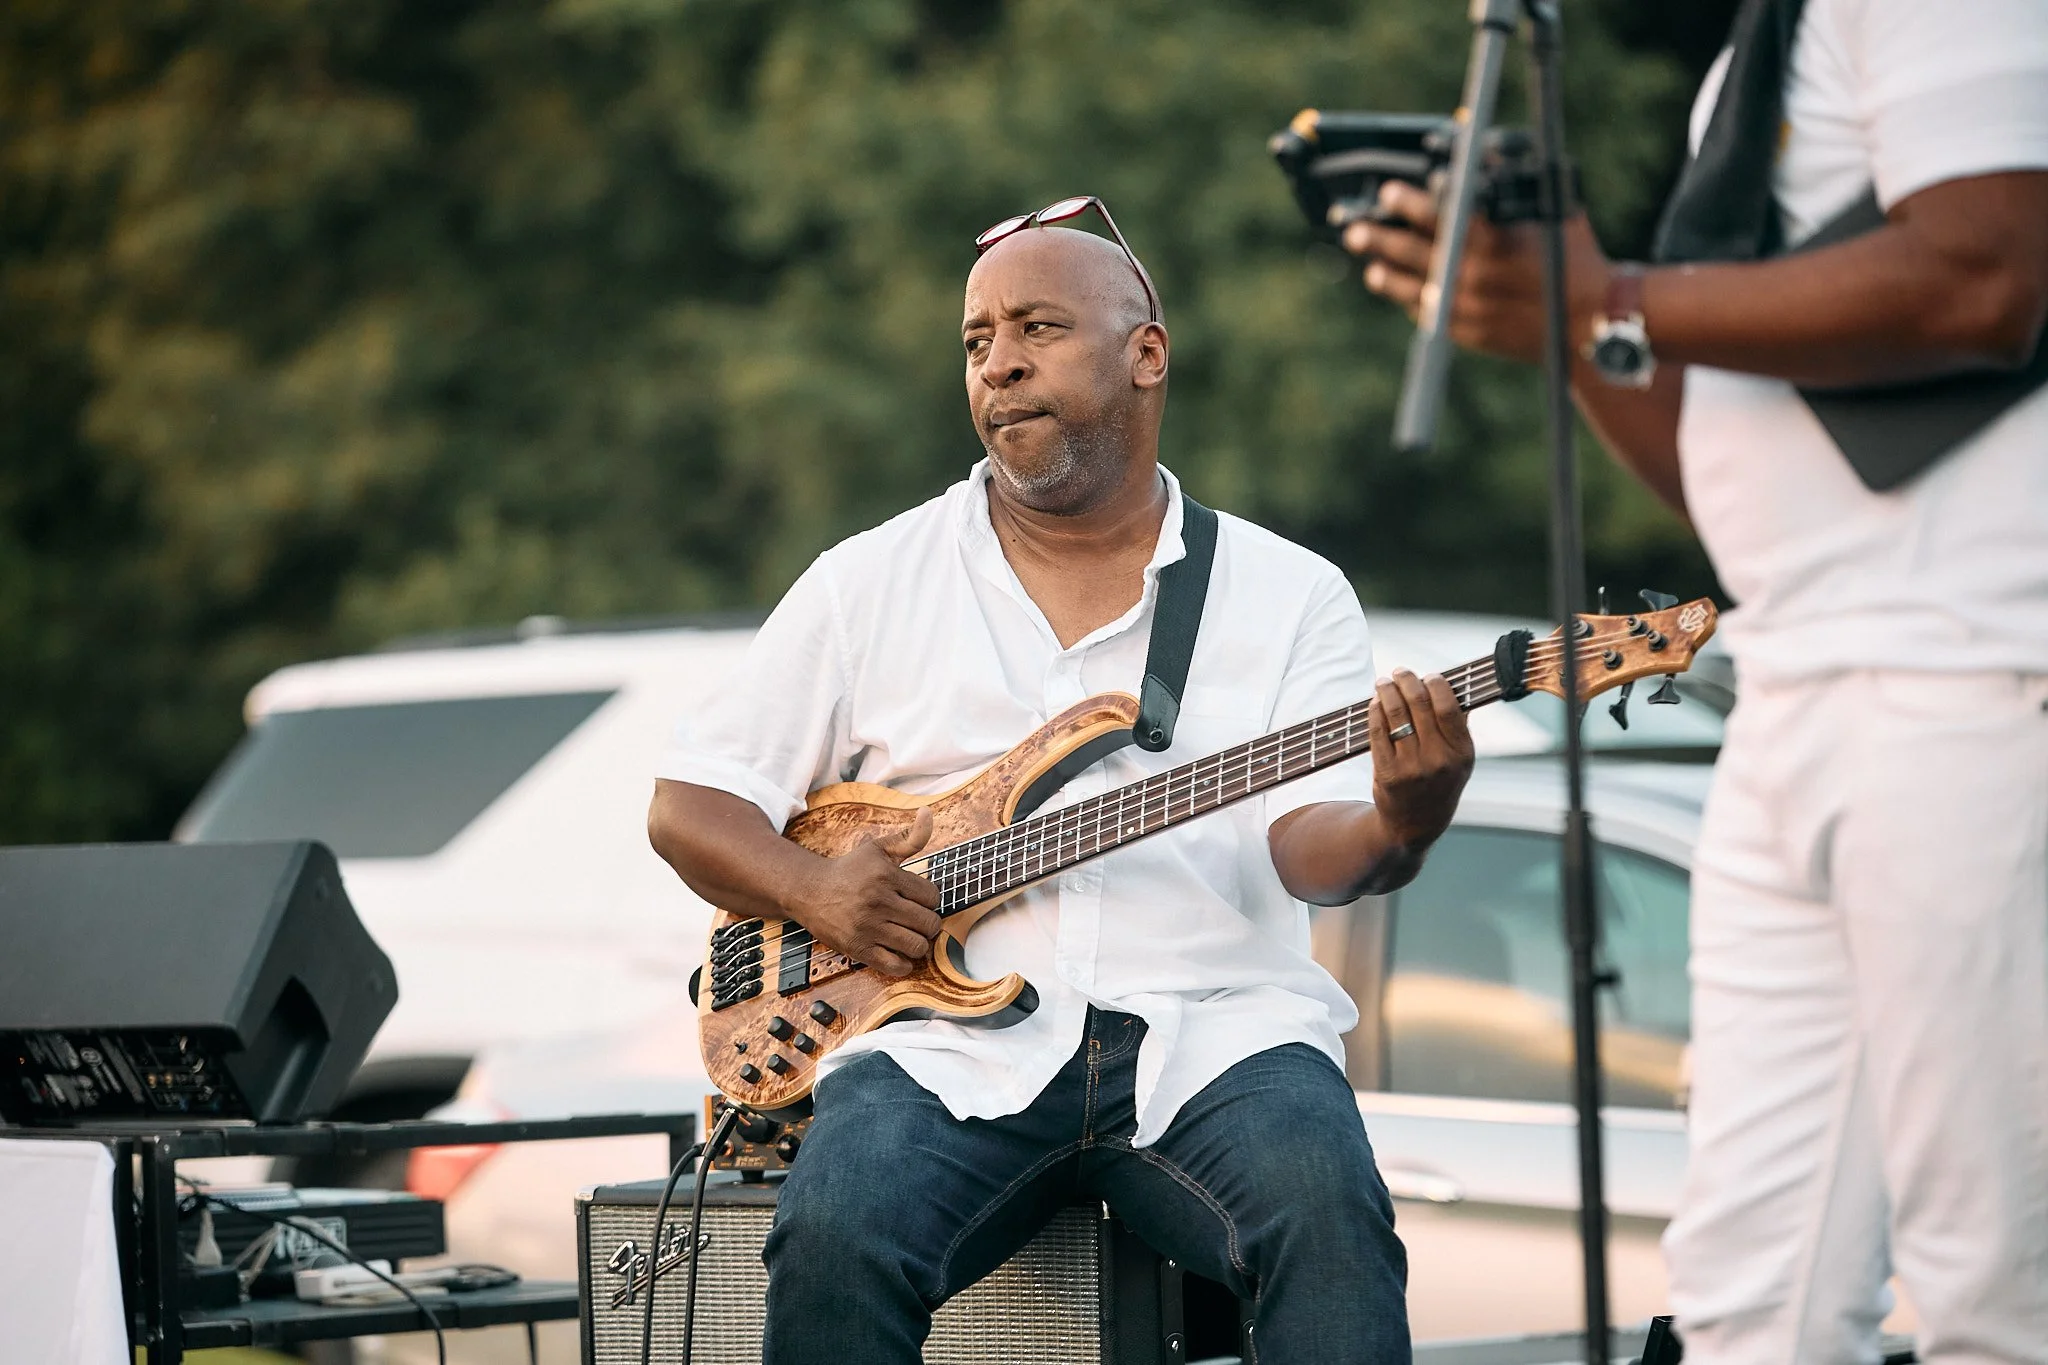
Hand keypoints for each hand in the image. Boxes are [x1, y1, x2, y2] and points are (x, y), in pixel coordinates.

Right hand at [792, 806, 941, 976]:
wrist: (809, 890)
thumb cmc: (849, 870)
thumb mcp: (878, 848)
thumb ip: (910, 836)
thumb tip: (928, 813)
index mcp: (886, 876)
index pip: (932, 896)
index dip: (929, 899)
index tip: (918, 900)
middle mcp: (878, 902)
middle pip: (929, 923)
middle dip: (928, 923)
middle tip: (918, 920)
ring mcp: (868, 927)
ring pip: (917, 946)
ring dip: (918, 944)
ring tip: (910, 936)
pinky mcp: (858, 949)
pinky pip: (895, 966)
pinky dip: (903, 963)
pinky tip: (899, 953)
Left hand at [1342, 180, 1611, 365]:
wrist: (1590, 320)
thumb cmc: (1572, 256)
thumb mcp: (1549, 209)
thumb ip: (1509, 181)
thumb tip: (1477, 152)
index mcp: (1490, 238)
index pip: (1436, 213)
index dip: (1407, 201)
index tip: (1388, 191)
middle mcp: (1471, 273)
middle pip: (1410, 251)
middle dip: (1378, 237)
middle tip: (1354, 228)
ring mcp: (1465, 306)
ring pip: (1410, 288)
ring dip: (1384, 273)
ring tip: (1370, 265)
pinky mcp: (1466, 332)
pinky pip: (1428, 314)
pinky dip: (1412, 300)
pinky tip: (1400, 291)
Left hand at [1366, 669, 1475, 852]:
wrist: (1415, 826)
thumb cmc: (1440, 785)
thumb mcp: (1460, 762)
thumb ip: (1459, 728)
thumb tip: (1453, 687)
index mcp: (1462, 753)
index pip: (1448, 706)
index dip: (1436, 684)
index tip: (1429, 675)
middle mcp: (1438, 759)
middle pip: (1419, 704)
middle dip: (1407, 680)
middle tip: (1400, 671)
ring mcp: (1412, 767)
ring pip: (1396, 715)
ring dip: (1387, 691)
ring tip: (1383, 682)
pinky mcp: (1387, 772)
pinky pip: (1378, 732)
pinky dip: (1375, 712)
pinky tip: (1375, 703)